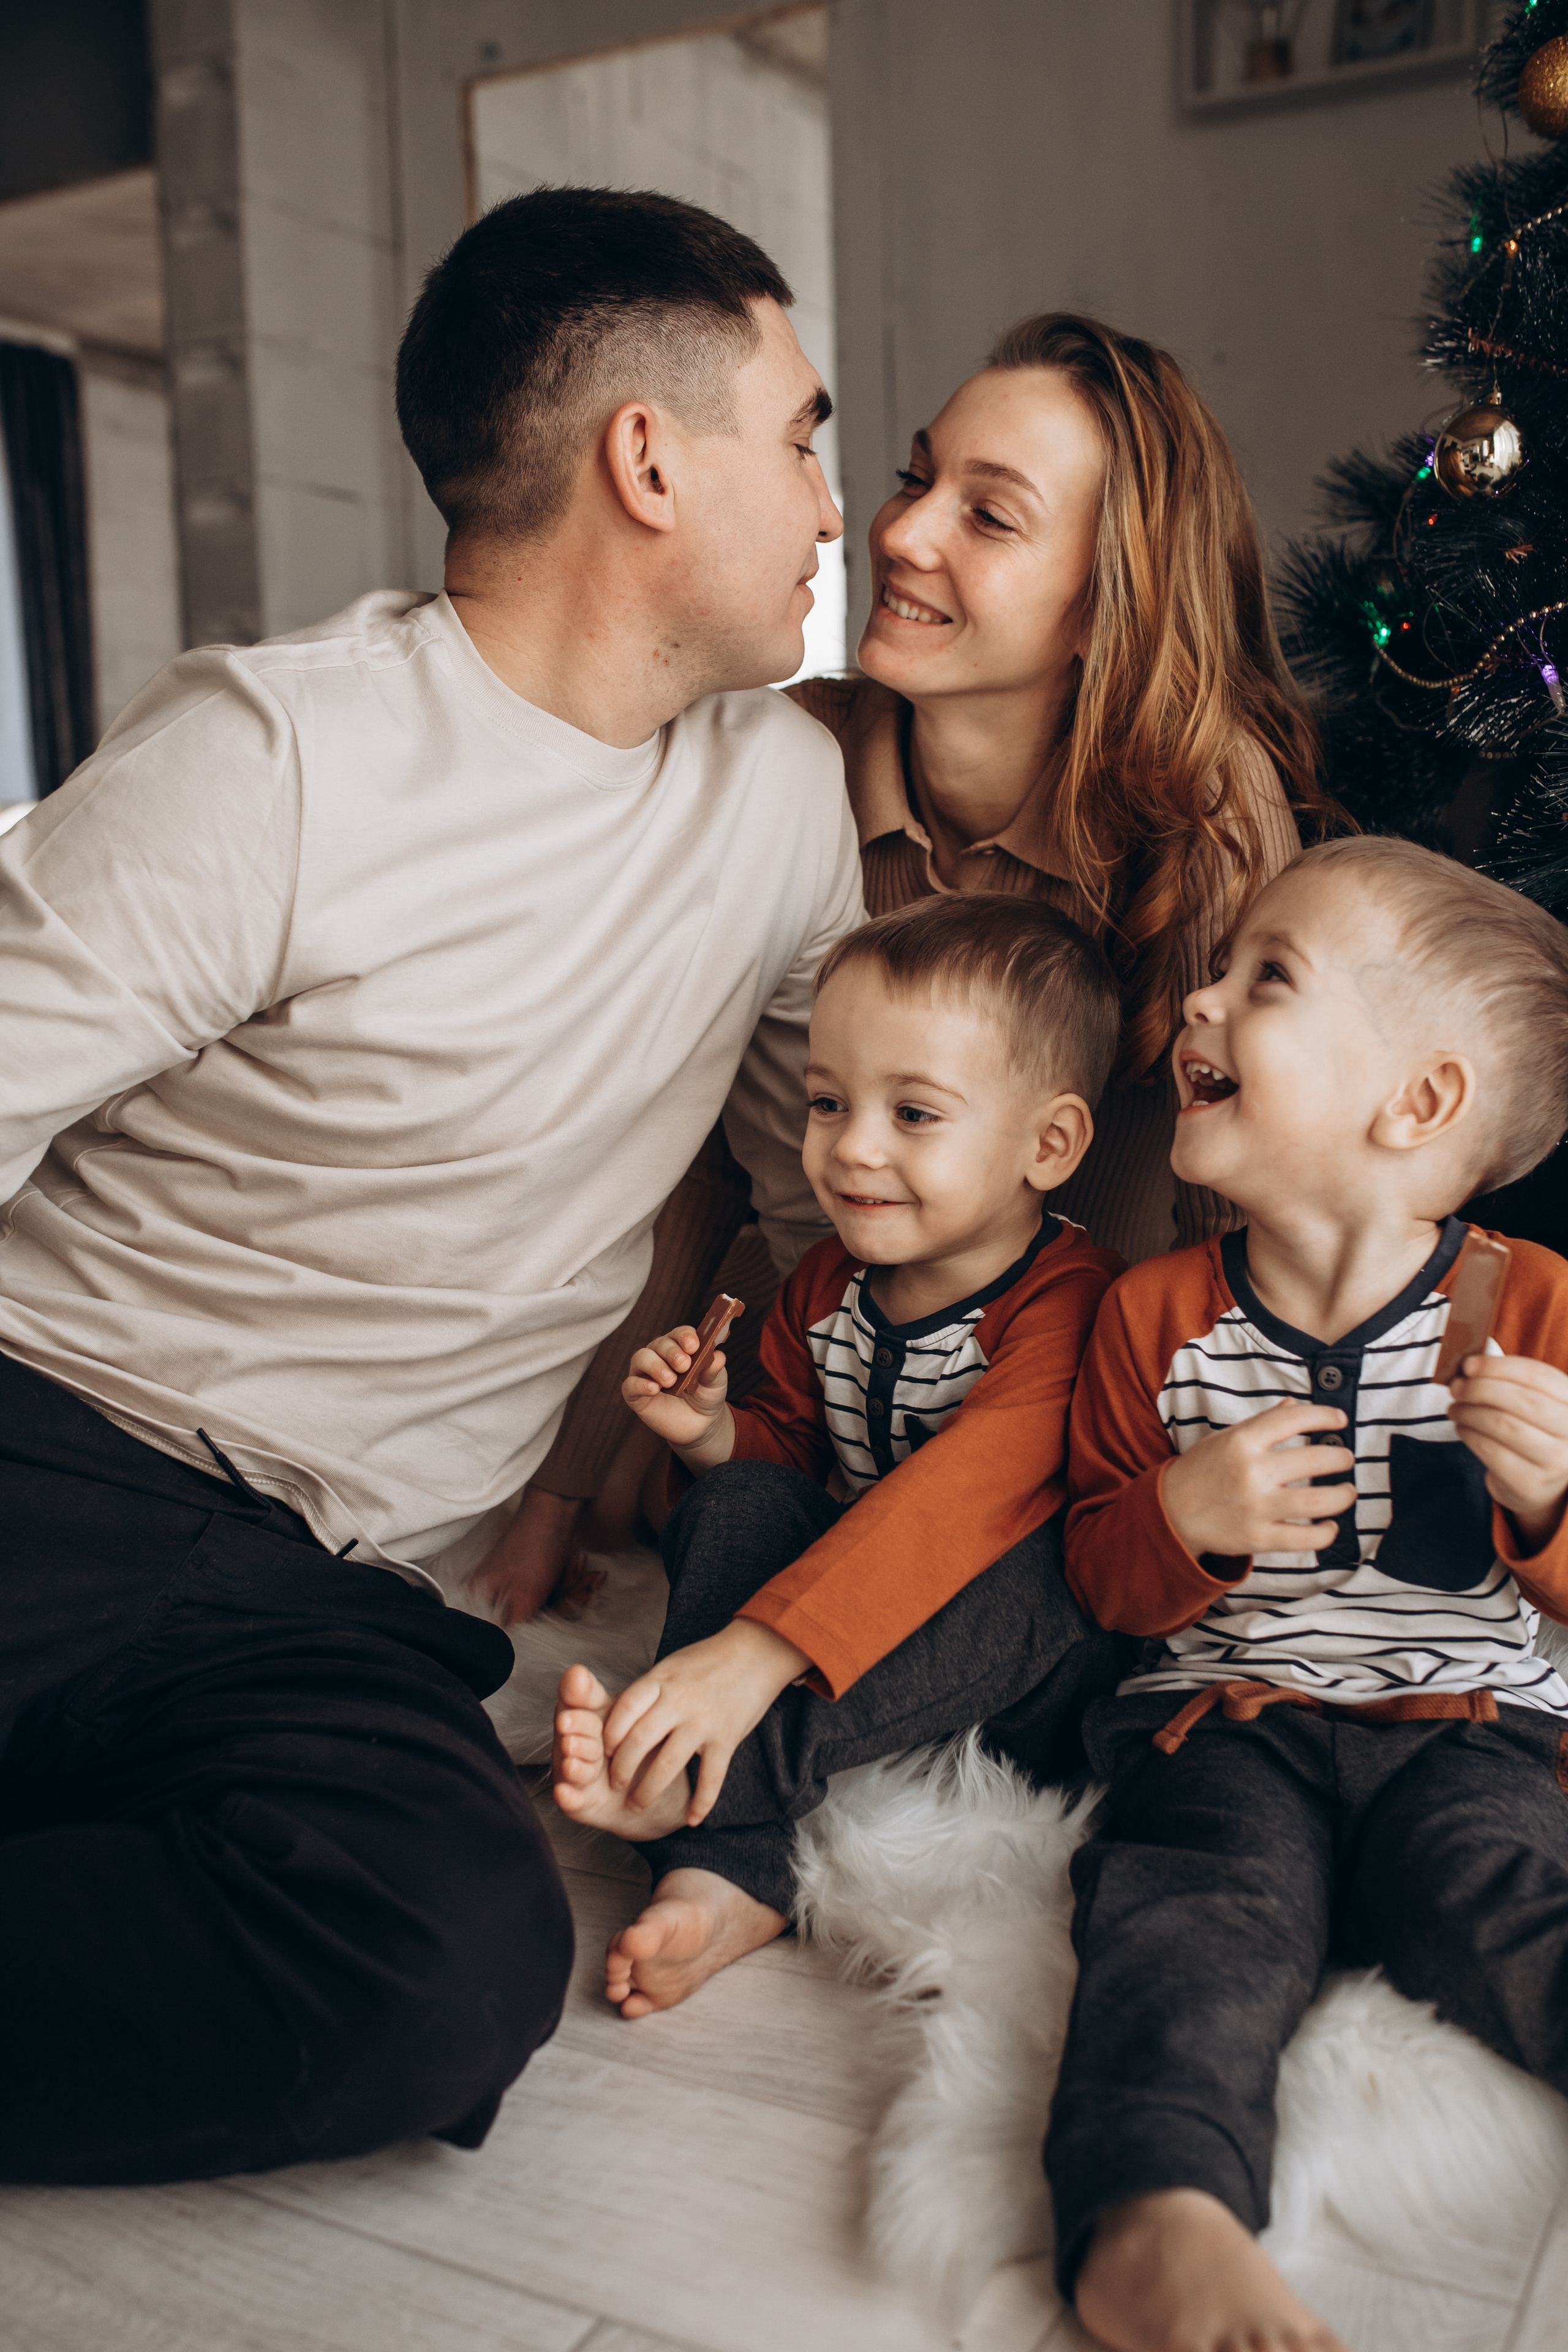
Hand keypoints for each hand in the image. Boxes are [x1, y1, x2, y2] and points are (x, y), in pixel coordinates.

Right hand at [468, 1486, 595, 1624]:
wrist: (555, 1512)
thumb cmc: (532, 1552)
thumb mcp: (523, 1600)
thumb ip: (512, 1634)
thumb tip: (501, 1662)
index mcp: (479, 1600)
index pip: (505, 1635)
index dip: (536, 1633)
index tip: (559, 1620)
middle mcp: (493, 1594)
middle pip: (531, 1620)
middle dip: (565, 1608)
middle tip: (586, 1593)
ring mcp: (515, 1585)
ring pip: (547, 1607)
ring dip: (574, 1595)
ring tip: (591, 1577)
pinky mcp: (533, 1577)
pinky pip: (554, 1594)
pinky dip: (572, 1585)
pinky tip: (586, 1571)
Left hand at [601, 1619, 812, 1825]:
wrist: (757, 1652)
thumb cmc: (708, 1660)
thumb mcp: (671, 1666)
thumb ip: (647, 1692)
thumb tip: (616, 1719)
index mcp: (661, 1679)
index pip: (624, 1709)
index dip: (608, 1735)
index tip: (602, 1752)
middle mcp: (679, 1700)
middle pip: (638, 1741)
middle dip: (620, 1769)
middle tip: (613, 1785)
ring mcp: (703, 1721)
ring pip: (667, 1765)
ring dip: (647, 1791)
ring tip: (636, 1805)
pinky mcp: (727, 1738)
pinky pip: (710, 1778)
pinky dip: (701, 1803)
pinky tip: (692, 1819)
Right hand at [622, 1324, 735, 1471]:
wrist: (700, 1424)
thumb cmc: (706, 1395)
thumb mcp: (716, 1383)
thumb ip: (714, 1369)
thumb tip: (718, 1356)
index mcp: (680, 1347)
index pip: (679, 1334)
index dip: (685, 1336)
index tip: (693, 1346)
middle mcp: (659, 1355)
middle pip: (660, 1344)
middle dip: (672, 1352)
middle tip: (684, 1366)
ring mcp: (646, 1374)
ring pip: (640, 1358)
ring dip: (655, 1366)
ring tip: (670, 1380)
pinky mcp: (636, 1394)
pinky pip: (630, 1385)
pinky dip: (639, 1385)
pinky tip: (653, 1389)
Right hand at [1162, 1401, 1355, 1561]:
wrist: (1170, 1513)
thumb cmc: (1201, 1471)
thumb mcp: (1225, 1438)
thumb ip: (1263, 1423)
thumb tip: (1294, 1405)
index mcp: (1242, 1441)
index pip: (1294, 1419)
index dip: (1324, 1416)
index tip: (1340, 1419)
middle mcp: (1251, 1472)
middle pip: (1316, 1460)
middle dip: (1341, 1458)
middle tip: (1346, 1459)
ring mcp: (1256, 1507)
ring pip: (1318, 1502)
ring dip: (1343, 1495)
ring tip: (1347, 1491)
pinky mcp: (1258, 1538)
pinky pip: (1305, 1539)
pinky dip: (1325, 1533)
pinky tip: (1329, 1526)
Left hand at [1450, 1353, 1567, 1551]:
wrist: (1542, 1484)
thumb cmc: (1531, 1431)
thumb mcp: (1531, 1403)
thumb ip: (1508, 1381)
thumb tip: (1469, 1363)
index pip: (1538, 1375)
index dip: (1499, 1367)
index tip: (1468, 1364)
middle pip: (1522, 1401)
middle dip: (1481, 1389)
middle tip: (1456, 1387)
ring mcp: (1556, 1461)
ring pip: (1503, 1426)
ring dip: (1470, 1413)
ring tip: (1454, 1408)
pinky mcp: (1531, 1484)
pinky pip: (1492, 1452)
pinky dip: (1469, 1435)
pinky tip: (1462, 1428)